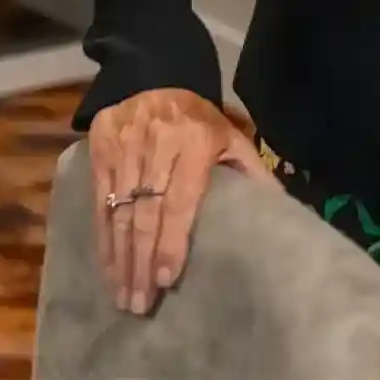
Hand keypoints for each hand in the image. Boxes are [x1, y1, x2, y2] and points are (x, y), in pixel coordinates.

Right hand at [88, 87, 276, 314]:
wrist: (153, 76)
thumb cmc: (199, 117)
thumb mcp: (230, 135)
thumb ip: (252, 170)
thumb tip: (281, 206)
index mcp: (196, 143)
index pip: (180, 201)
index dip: (171, 242)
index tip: (165, 280)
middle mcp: (158, 146)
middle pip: (147, 213)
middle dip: (141, 262)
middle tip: (139, 304)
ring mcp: (126, 147)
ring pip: (119, 212)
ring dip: (119, 258)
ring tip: (122, 295)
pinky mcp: (101, 150)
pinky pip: (99, 202)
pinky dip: (102, 237)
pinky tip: (107, 265)